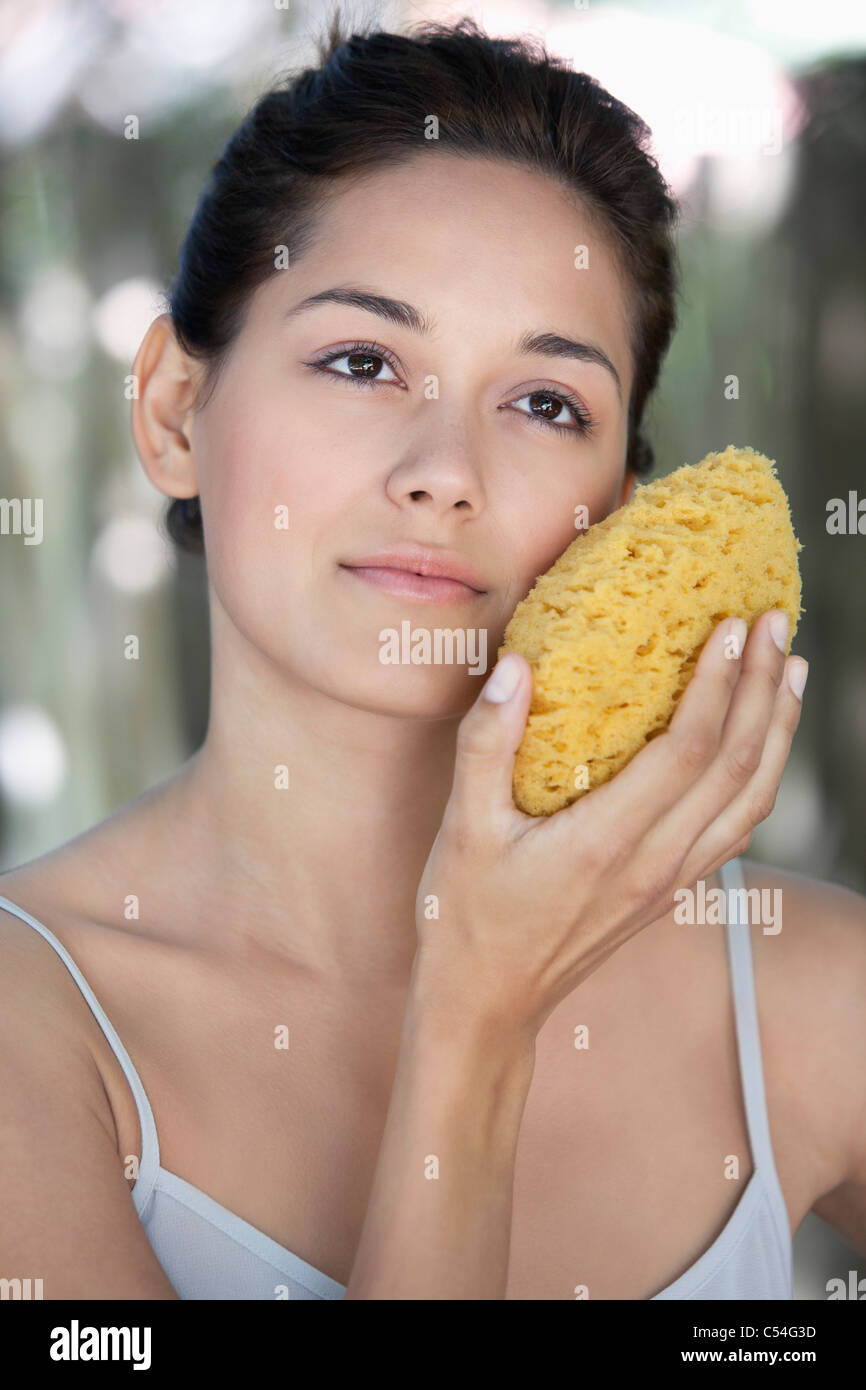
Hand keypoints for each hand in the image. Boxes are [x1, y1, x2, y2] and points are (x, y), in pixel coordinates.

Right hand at [413, 610, 806, 1039]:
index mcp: (606, 843)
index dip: (718, 685)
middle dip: (762, 688)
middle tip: (772, 623)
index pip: (687, 751)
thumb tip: (514, 668)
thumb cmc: (468, 917)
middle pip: (736, 766)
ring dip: (777, 730)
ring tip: (788, 670)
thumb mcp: (459, 829)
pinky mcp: (670, 890)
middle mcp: (654, 863)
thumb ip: (485, 745)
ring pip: (751, 798)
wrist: (490, 1006)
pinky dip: (762, 776)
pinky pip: (737, 826)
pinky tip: (761, 744)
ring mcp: (670, 881)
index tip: (730, 626)